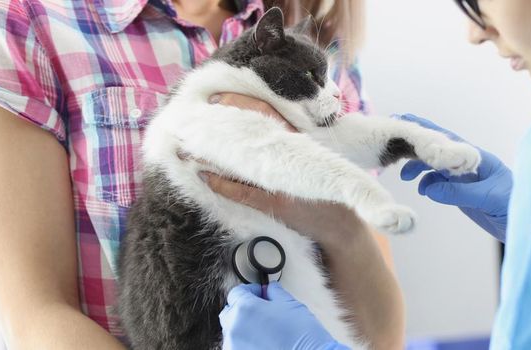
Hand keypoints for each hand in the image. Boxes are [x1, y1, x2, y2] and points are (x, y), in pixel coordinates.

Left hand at [203, 93, 366, 246]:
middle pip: (251, 130)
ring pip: (240, 160)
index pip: (268, 112)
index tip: (218, 96)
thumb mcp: (314, 159)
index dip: (241, 102)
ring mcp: (283, 180)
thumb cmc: (326, 188)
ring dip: (211, 153)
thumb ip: (294, 143)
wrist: (343, 224)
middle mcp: (292, 155)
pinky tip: (204, 177)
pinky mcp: (277, 203)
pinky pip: (242, 192)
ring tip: (187, 146)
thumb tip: (263, 126)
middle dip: (221, 122)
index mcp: (301, 140)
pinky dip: (221, 184)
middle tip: (194, 115)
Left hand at [219, 283, 348, 349]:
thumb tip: (269, 290)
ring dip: (244, 326)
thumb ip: (274, 293)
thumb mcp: (291, 304)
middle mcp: (234, 327)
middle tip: (261, 310)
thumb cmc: (302, 334)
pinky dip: (246, 342)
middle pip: (230, 312)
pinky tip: (264, 342)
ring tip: (264, 329)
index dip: (251, 290)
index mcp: (245, 309)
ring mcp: (234, 346)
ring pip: (233, 331)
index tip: (260, 293)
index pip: (237, 292)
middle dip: (243, 308)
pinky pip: (237, 345)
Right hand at [394, 114, 511, 241]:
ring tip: (405, 175)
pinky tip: (422, 189)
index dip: (428, 130)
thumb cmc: (518, 206)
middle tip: (394, 145)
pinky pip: (441, 184)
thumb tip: (427, 187)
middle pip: (440, 150)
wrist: (530, 226)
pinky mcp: (465, 195)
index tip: (406, 121)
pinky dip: (428, 184)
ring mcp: (467, 180)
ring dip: (421, 167)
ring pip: (438, 167)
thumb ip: (459, 192)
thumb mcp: (489, 198)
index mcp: (480, 159)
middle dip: (418, 146)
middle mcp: (471, 166)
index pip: (449, 140)